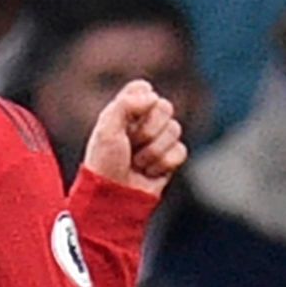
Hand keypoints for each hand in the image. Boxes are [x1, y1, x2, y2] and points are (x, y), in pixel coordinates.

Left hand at [83, 80, 188, 197]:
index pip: (145, 89)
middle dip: (148, 130)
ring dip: (153, 151)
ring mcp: (159, 140)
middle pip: (165, 107)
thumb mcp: (106, 128)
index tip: (125, 122)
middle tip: (131, 145)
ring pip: (175, 130)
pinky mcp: (170, 159)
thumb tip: (153, 96)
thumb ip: (126, 104)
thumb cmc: (104, 163)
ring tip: (137, 163)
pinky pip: (181, 151)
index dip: (139, 103)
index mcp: (126, 109)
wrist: (114, 197)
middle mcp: (144, 121)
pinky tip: (148, 172)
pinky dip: (163, 164)